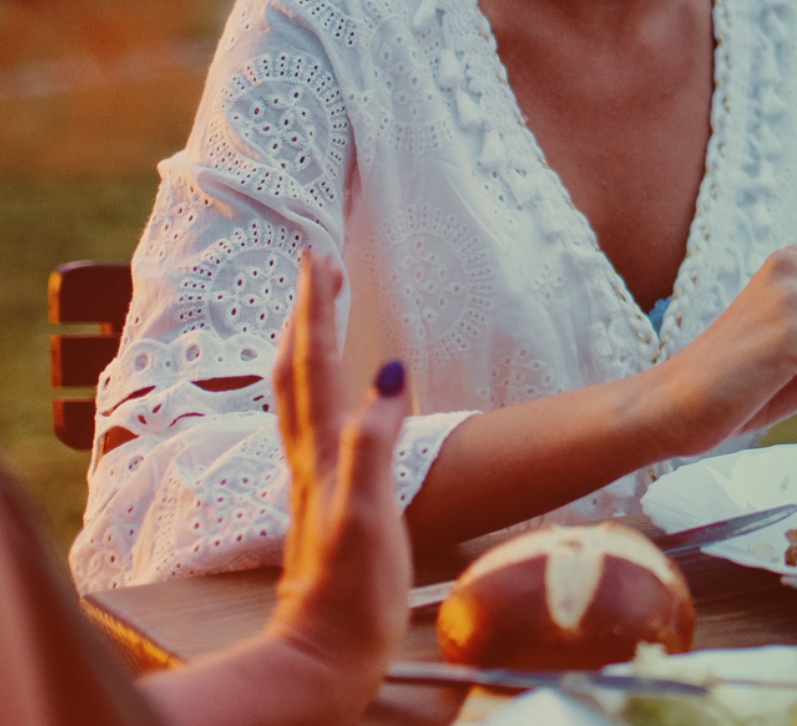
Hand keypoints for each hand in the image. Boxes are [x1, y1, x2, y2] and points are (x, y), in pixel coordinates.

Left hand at [143, 253, 412, 725]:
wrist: (323, 649)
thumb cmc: (351, 589)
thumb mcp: (371, 514)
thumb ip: (373, 443)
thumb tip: (388, 373)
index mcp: (322, 453)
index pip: (317, 363)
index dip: (319, 309)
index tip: (323, 256)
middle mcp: (309, 456)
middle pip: (298, 367)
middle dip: (308, 309)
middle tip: (321, 260)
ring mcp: (312, 476)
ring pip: (299, 391)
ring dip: (307, 340)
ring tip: (321, 306)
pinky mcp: (322, 495)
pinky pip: (314, 420)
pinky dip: (321, 386)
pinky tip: (338, 391)